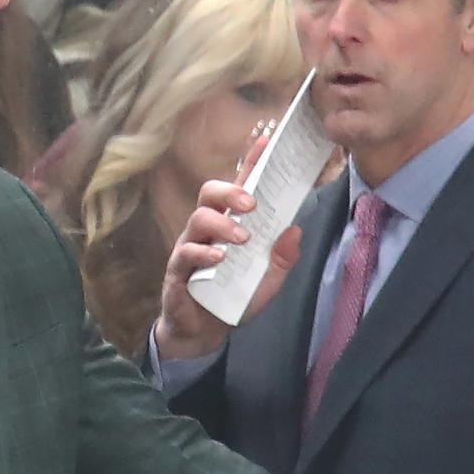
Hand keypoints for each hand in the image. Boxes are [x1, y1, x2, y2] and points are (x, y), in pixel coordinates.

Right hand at [153, 126, 302, 359]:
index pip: (240, 186)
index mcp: (230, 224)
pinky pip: (186, 252)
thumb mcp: (266, 281)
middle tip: (252, 204)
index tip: (265, 139)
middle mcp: (208, 229)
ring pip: (198, 218)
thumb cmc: (233, 299)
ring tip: (242, 238)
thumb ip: (281, 259)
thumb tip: (296, 230)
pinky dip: (204, 252)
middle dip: (231, 191)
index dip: (251, 162)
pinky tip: (219, 258)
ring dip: (222, 223)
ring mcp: (190, 246)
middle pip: (210, 193)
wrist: (204, 333)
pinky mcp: (177, 268)